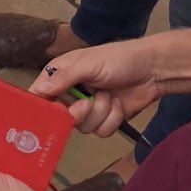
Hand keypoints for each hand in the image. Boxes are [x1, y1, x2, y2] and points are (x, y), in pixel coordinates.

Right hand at [29, 39, 164, 137]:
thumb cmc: (117, 59)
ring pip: (82, 127)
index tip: (52, 111)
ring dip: (100, 113)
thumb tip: (39, 90)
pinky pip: (100, 131)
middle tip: (88, 102)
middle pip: (60, 117)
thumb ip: (64, 78)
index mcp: (59, 76)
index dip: (42, 107)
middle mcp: (70, 94)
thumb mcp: (88, 64)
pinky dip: (112, 118)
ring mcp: (87, 109)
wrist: (152, 70)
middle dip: (78, 112)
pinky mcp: (104, 120)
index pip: (39, 95)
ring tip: (110, 95)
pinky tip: (118, 104)